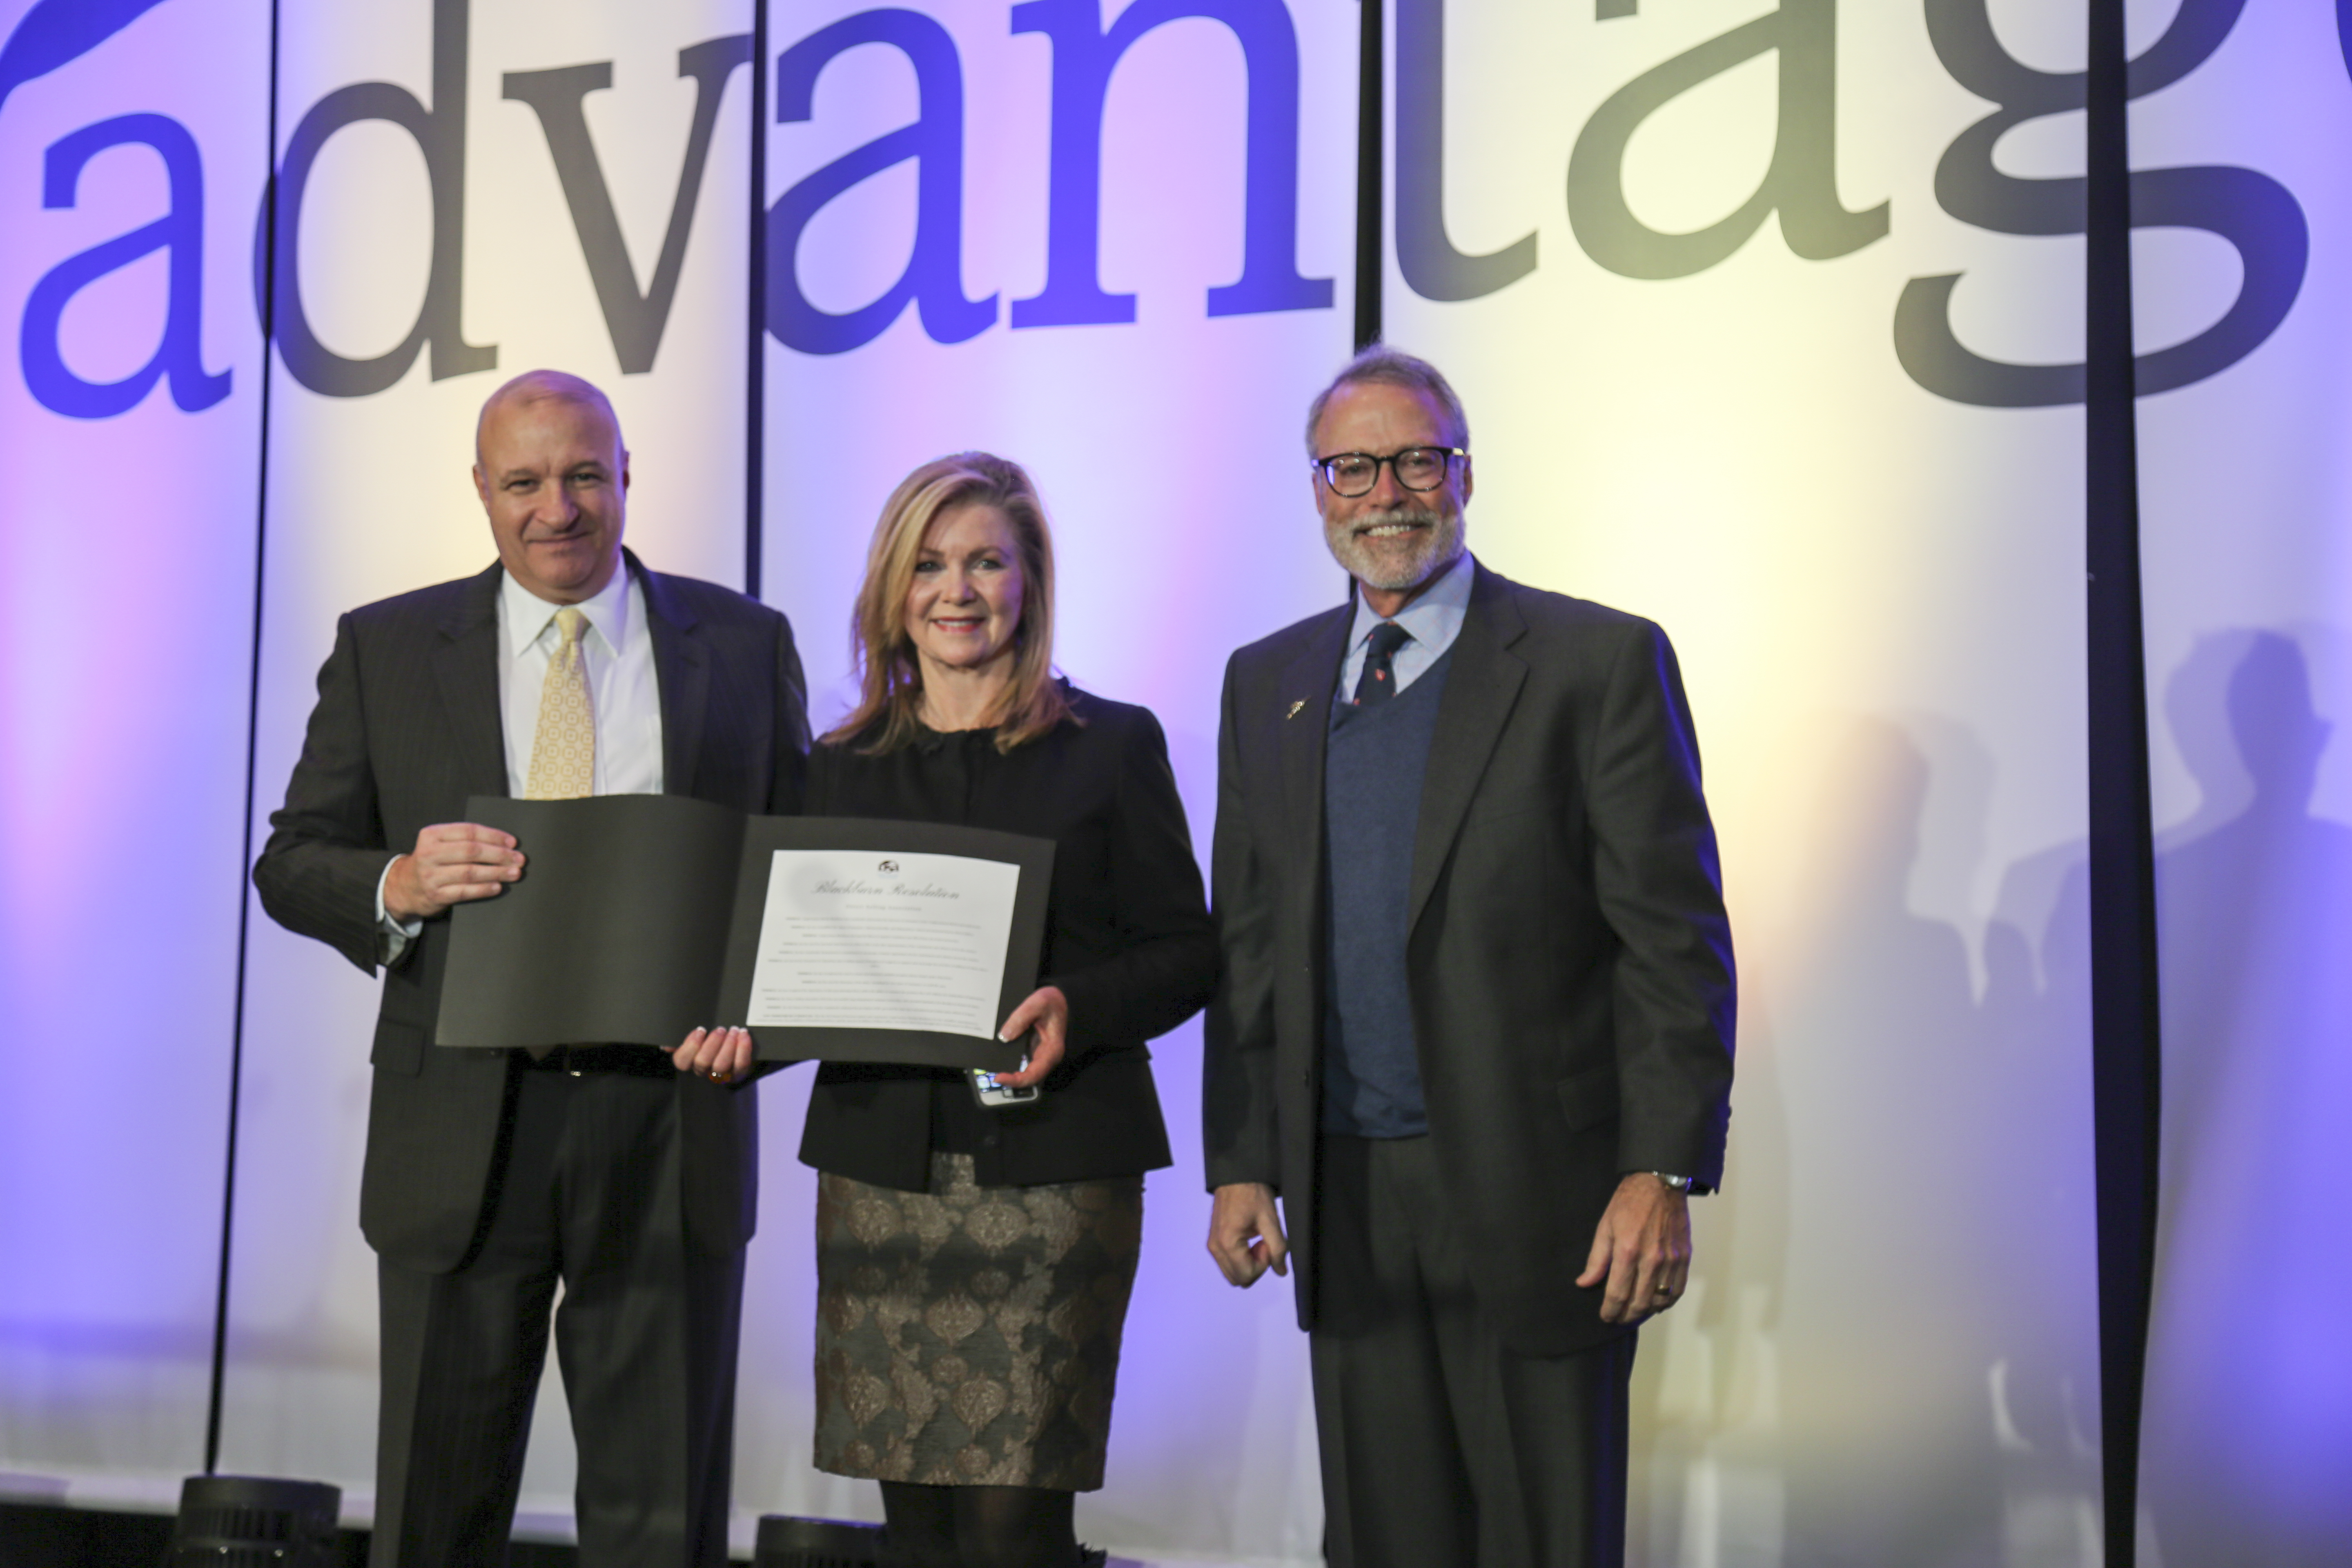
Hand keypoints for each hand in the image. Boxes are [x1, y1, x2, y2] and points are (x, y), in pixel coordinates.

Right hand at [383, 823, 523, 918]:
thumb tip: (505, 843)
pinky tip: (498, 887)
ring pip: (470, 872)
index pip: (468, 831)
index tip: (513, 842)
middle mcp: (429, 853)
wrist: (405, 887)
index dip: (494, 836)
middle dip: (499, 855)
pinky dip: (483, 889)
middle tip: (519, 859)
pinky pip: (464, 891)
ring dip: (496, 872)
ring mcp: (430, 876)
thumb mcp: (440, 844)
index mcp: (432, 834)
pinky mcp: (435, 895)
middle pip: (471, 851)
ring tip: (514, 873)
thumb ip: (464, 840)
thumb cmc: (433, 862)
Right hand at [673, 1026, 753, 1084]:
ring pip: (721, 1065)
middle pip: (702, 1063)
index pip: (681, 1061)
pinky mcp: (738, 1075)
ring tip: (734, 1030)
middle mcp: (703, 1072)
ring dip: (728, 1045)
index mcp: (690, 1062)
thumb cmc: (712, 1043)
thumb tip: (666, 1044)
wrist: (736, 1053)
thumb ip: (682, 1039)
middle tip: (721, 1029)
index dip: (690, 1046)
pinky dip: (743, 1049)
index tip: (701, 1030)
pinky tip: (744, 1035)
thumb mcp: (697, 1039)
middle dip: (712, 1043)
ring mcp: (721, 1076)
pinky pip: (741, 1065)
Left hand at [991, 986, 1067, 1088]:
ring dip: (1010, 1073)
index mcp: (1052, 1050)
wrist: (1059, 998)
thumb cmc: (1052, 1001)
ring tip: (993, 1069)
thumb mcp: (1037, 1003)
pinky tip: (998, 1057)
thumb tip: (1004, 1036)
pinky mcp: (1032, 1049)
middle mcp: (1046, 1056)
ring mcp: (1039, 1054)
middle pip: (1029, 1078)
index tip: (999, 1078)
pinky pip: (1021, 1061)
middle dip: (1011, 1080)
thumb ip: (1020, 1018)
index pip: (1034, 1075)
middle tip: (993, 1076)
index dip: (1016, 1080)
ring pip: (1025, 1072)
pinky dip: (1010, 1063)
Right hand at [1207, 1182, 1288, 1286]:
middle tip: (1263, 1244)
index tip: (1267, 1244)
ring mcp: (1212, 1245)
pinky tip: (1249, 1239)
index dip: (1263, 1264)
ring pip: (1233, 1273)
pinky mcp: (1214, 1241)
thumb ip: (1278, 1248)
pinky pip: (1228, 1262)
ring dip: (1248, 1263)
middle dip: (1255, 1267)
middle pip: (1238, 1279)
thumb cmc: (1252, 1193)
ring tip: (1257, 1241)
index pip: (1247, 1275)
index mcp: (1228, 1243)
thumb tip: (1281, 1271)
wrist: (1236, 1176)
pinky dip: (1241, 1258)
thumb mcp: (1270, 1220)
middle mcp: (1215, 1248)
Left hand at [1577, 1172, 1691, 1322]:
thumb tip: (1584, 1283)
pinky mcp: (1684, 1257)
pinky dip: (1667, 1301)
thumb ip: (1596, 1259)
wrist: (1660, 1183)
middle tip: (1618, 1318)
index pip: (1617, 1294)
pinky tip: (1657, 1303)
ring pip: (1659, 1300)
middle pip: (1639, 1302)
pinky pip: (1677, 1289)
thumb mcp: (1605, 1227)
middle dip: (1626, 1315)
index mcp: (1627, 1252)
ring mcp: (1671, 1260)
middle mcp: (1651, 1260)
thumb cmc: (1629, 1203)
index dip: (1610, 1310)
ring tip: (1635, 1313)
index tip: (1605, 1316)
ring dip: (1646, 1311)